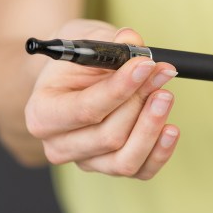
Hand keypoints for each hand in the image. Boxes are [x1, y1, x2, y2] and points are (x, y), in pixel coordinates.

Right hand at [24, 20, 179, 179]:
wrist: (73, 79)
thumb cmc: (77, 62)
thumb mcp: (88, 41)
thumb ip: (110, 44)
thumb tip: (133, 42)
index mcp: (41, 113)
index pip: (84, 110)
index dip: (119, 89)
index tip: (145, 65)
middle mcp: (59, 145)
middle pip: (108, 137)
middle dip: (140, 102)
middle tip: (161, 72)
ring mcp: (86, 161)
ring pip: (125, 159)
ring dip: (152, 126)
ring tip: (165, 95)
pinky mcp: (111, 167)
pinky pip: (141, 171)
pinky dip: (160, 151)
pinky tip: (171, 128)